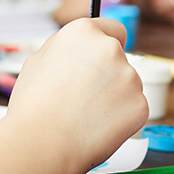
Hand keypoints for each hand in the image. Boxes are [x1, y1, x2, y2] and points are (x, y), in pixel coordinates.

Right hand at [4, 18, 147, 173]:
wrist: (42, 144)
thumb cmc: (32, 106)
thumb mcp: (36, 61)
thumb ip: (63, 47)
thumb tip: (78, 46)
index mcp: (84, 32)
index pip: (112, 29)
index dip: (104, 46)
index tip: (100, 61)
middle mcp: (111, 49)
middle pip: (120, 58)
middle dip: (108, 74)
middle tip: (84, 96)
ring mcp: (129, 77)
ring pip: (127, 85)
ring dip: (114, 96)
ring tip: (85, 115)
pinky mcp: (140, 105)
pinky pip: (133, 108)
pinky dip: (121, 118)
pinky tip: (97, 127)